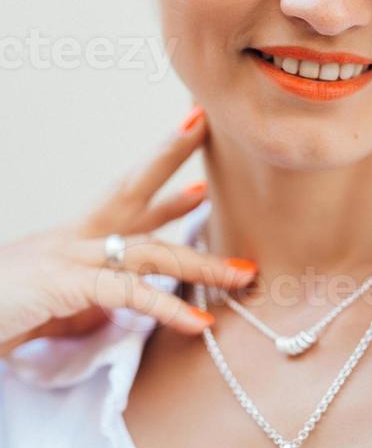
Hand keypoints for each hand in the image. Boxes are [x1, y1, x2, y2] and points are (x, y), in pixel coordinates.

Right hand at [0, 105, 256, 356]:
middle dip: (169, 156)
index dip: (162, 195)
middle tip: (204, 124)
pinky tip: (198, 324)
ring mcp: (68, 256)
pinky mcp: (65, 284)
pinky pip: (128, 294)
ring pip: (148, 249)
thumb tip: (118, 304)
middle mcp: (72, 239)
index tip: (199, 182)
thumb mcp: (51, 306)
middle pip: (131, 189)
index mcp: (71, 241)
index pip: (123, 204)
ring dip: (201, 264)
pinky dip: (166, 309)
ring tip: (243, 273)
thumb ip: (87, 299)